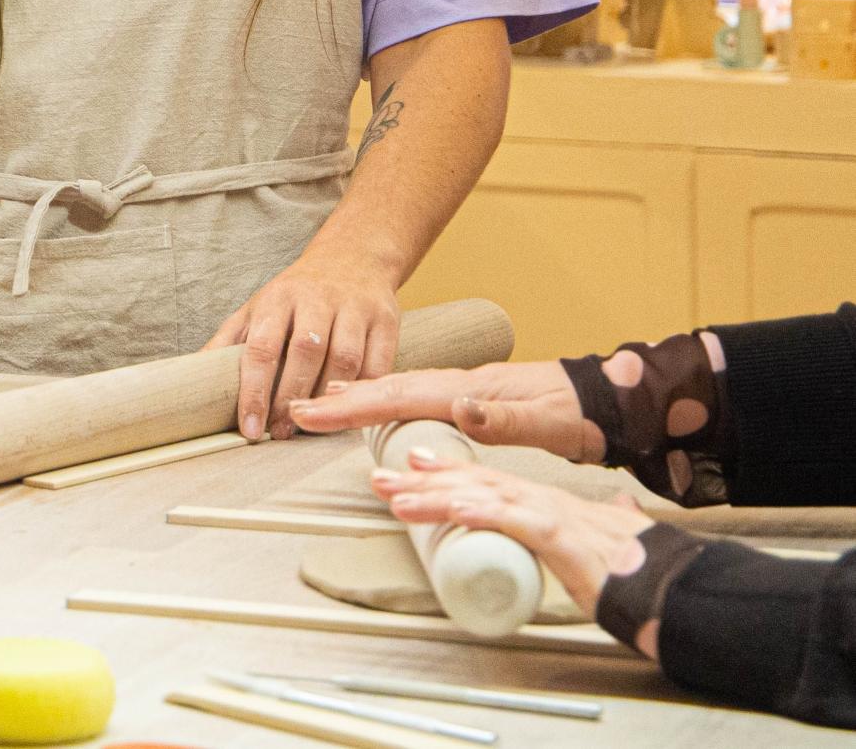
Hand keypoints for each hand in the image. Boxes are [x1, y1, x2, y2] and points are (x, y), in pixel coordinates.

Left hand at [205, 244, 400, 440]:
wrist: (352, 259)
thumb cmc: (296, 295)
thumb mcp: (257, 309)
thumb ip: (228, 343)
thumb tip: (189, 377)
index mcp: (278, 299)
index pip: (261, 347)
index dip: (254, 391)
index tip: (250, 428)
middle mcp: (316, 300)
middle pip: (305, 353)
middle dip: (290, 398)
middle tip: (281, 433)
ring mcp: (354, 308)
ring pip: (344, 359)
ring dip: (328, 398)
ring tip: (313, 427)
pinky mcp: (386, 320)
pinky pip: (379, 363)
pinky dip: (365, 391)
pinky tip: (351, 412)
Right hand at [290, 359, 602, 460]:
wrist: (610, 400)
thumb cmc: (583, 415)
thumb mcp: (551, 423)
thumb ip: (506, 419)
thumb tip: (459, 407)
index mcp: (471, 390)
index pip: (401, 396)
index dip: (354, 406)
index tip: (313, 413)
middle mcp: (460, 385)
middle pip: (389, 388)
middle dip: (340, 398)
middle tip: (296, 409)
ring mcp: (463, 390)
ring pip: (398, 390)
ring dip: (356, 397)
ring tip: (318, 403)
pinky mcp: (468, 400)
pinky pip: (413, 398)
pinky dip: (383, 399)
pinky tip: (372, 404)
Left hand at [371, 451, 658, 654]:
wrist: (670, 581)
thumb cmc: (635, 564)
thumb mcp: (610, 536)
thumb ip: (611, 517)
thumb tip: (622, 505)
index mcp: (543, 502)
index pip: (485, 479)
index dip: (445, 470)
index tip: (409, 465)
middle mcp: (539, 500)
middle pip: (471, 481)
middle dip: (420, 481)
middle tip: (377, 479)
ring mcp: (548, 514)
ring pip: (481, 495)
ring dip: (434, 495)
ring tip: (394, 496)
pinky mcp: (559, 535)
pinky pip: (513, 519)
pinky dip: (482, 511)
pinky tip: (453, 509)